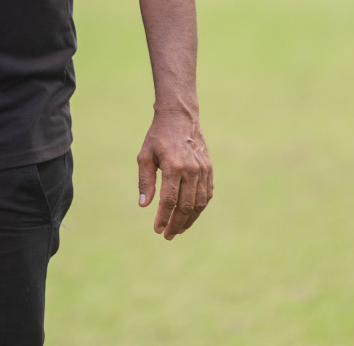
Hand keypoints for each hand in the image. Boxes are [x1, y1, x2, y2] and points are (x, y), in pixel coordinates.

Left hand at [137, 108, 212, 239]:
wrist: (180, 118)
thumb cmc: (158, 137)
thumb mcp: (145, 155)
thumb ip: (145, 181)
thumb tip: (144, 205)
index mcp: (173, 166)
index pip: (169, 200)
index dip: (163, 217)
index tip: (157, 229)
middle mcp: (191, 170)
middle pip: (186, 206)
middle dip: (176, 224)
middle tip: (167, 235)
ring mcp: (203, 171)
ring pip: (199, 204)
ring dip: (189, 220)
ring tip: (178, 230)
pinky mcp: (209, 170)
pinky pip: (207, 195)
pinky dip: (199, 208)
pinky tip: (190, 215)